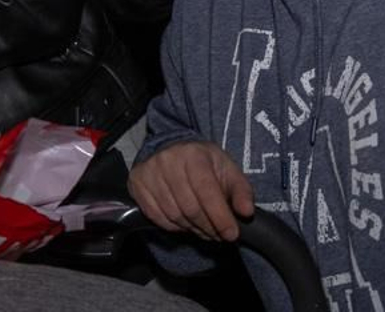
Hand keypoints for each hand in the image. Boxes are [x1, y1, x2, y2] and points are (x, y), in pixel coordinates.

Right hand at [129, 140, 253, 242]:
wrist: (172, 149)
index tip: (231, 234)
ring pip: (174, 215)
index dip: (220, 217)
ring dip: (193, 229)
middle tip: (219, 235)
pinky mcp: (137, 183)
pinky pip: (157, 216)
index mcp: (194, 154)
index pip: (207, 192)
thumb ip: (241, 190)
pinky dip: (174, 226)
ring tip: (204, 229)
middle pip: (190, 208)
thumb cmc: (203, 162)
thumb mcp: (227, 170)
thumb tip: (246, 211)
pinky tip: (185, 222)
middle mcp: (168, 160)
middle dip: (209, 227)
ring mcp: (150, 172)